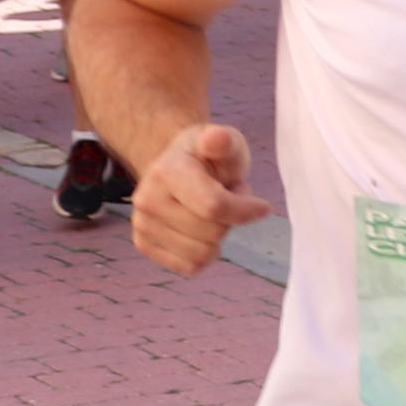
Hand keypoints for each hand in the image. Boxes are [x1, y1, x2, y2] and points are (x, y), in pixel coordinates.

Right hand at [132, 122, 271, 273]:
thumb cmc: (210, 156)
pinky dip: (205, 252)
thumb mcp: (226, 142)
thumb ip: (225, 141)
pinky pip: (189, 267)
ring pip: (201, 255)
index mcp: (167, 171)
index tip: (263, 206)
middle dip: (231, 220)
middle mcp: (147, 199)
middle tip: (227, 198)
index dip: (246, 211)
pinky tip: (201, 228)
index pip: (214, 206)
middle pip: (211, 234)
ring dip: (219, 237)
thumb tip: (216, 139)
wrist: (179, 167)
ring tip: (214, 211)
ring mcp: (142, 225)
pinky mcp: (145, 245)